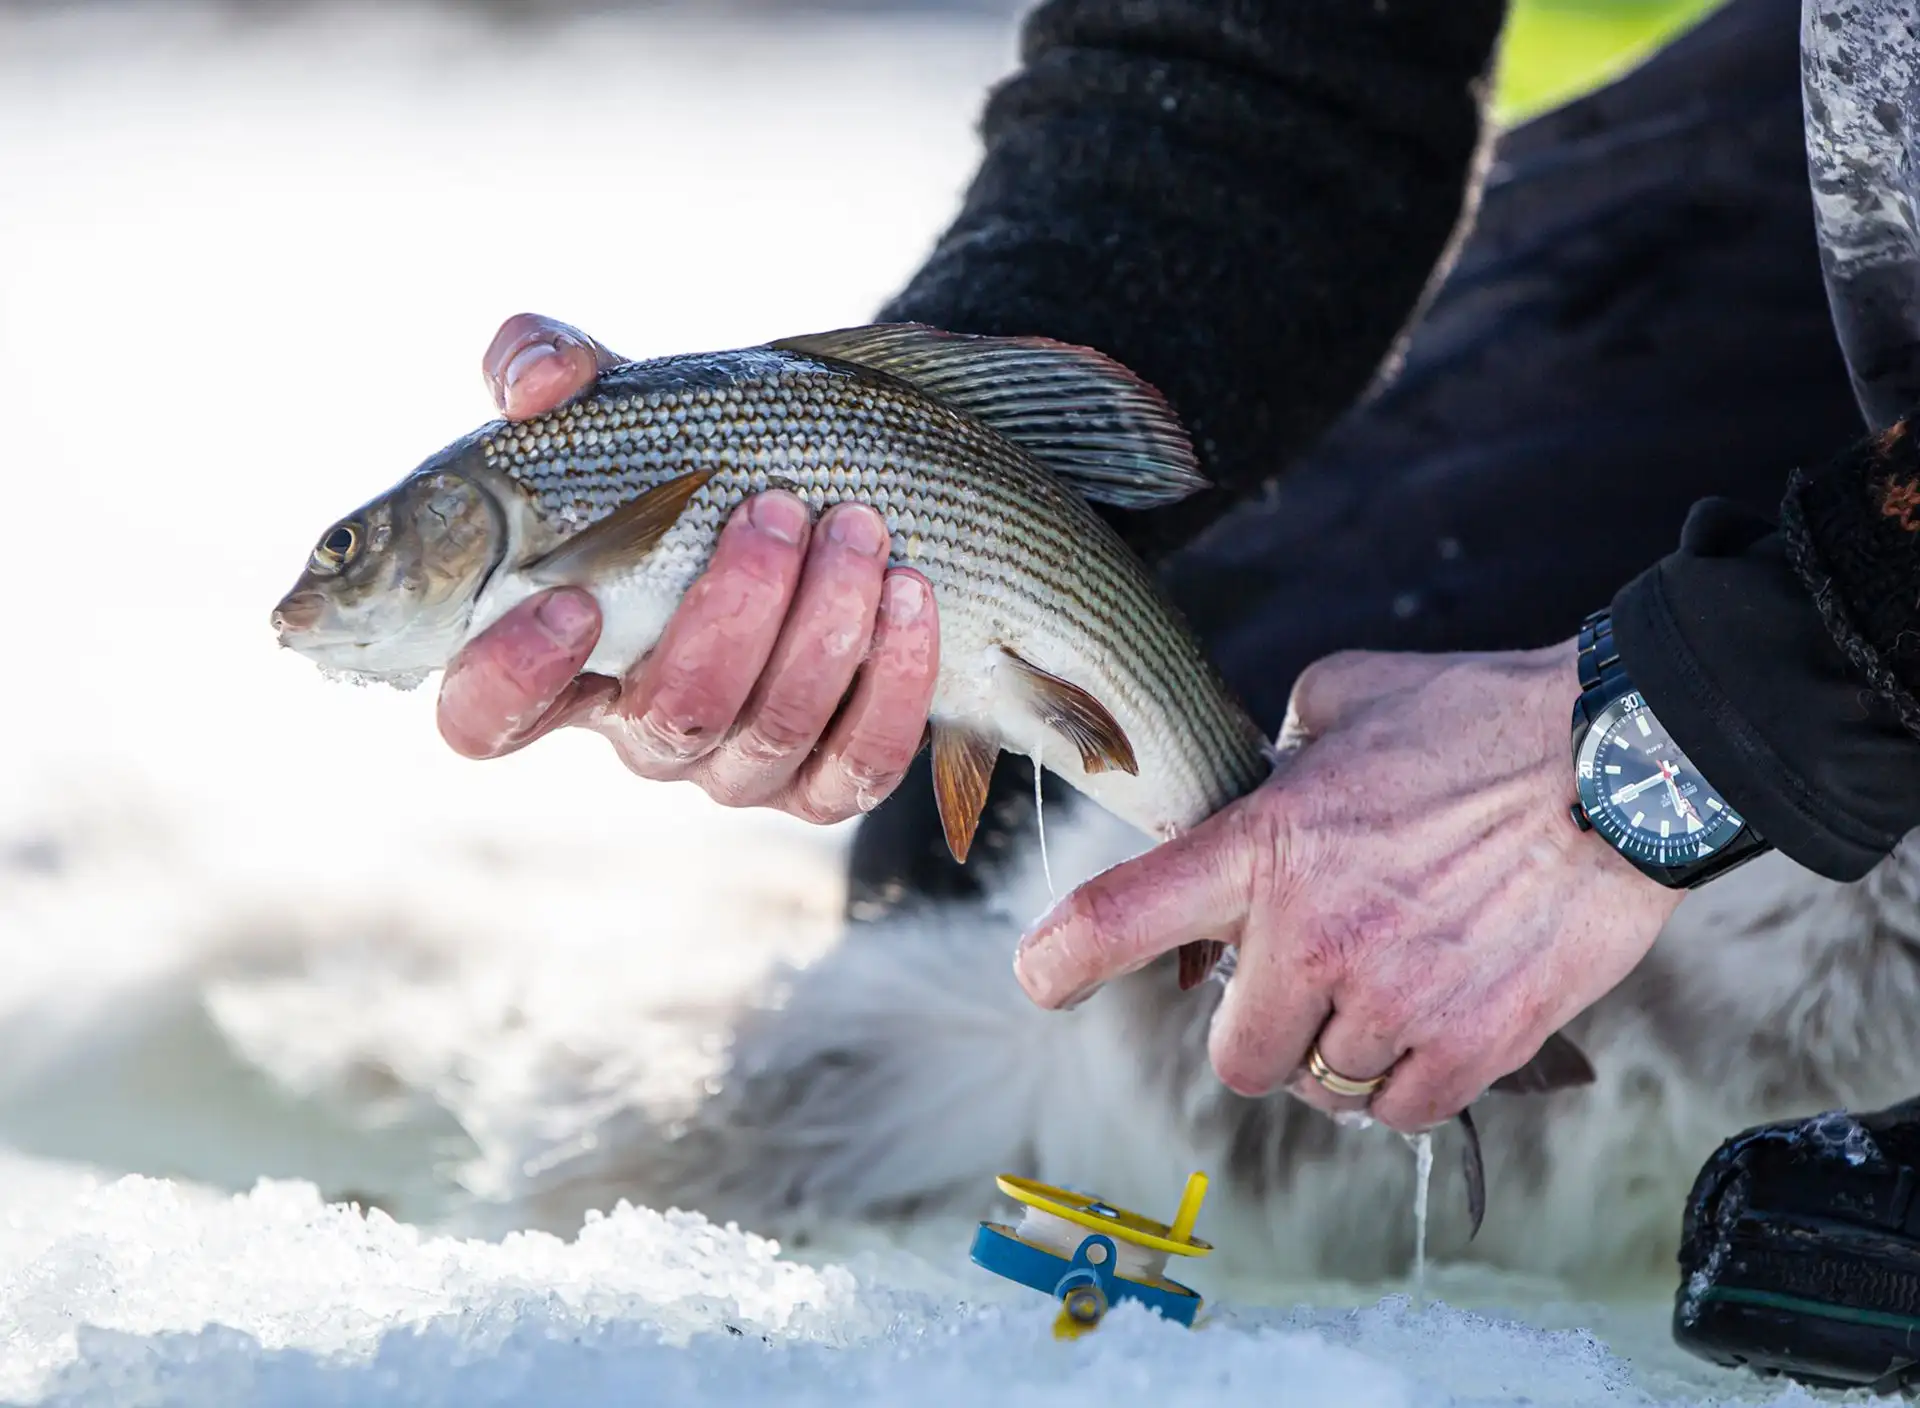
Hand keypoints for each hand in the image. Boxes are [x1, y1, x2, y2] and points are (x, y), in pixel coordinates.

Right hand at [436, 313, 939, 823]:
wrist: (823, 495)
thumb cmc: (691, 458)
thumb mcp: (618, 404)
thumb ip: (546, 368)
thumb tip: (536, 386)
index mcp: (559, 661)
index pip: (487, 717)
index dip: (512, 679)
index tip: (568, 600)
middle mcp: (642, 730)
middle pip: (671, 715)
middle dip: (733, 610)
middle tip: (774, 507)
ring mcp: (737, 767)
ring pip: (774, 729)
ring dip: (824, 623)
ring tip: (858, 528)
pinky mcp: (828, 783)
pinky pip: (863, 761)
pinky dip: (896, 679)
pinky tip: (910, 592)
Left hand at [1010, 640, 1683, 1132]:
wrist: (1624, 761)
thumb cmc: (1481, 717)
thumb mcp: (1344, 698)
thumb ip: (1276, 754)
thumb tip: (1255, 783)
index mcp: (1266, 844)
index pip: (1123, 916)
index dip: (1064, 959)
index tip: (1042, 977)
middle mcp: (1315, 937)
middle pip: (1233, 1056)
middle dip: (1260, 1027)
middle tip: (1304, 980)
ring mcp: (1395, 1000)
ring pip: (1323, 1087)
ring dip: (1342, 1049)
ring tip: (1392, 981)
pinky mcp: (1476, 1043)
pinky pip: (1401, 1113)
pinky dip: (1404, 1084)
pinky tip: (1431, 1022)